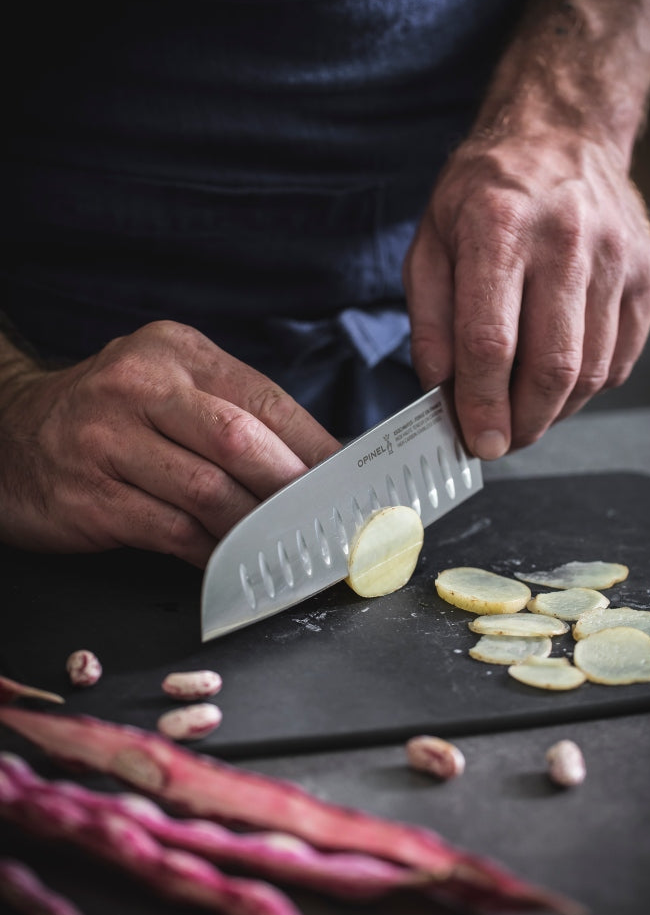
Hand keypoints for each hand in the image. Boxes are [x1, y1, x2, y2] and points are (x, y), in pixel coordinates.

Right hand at [0, 321, 339, 566]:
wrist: (8, 434)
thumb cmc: (109, 416)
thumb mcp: (166, 388)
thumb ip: (231, 414)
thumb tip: (314, 464)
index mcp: (175, 352)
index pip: (265, 399)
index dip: (316, 446)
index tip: (350, 483)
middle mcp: (139, 385)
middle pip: (241, 440)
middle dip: (295, 489)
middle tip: (330, 521)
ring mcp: (107, 440)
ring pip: (209, 491)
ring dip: (259, 528)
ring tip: (290, 546)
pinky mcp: (89, 496)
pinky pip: (171, 531)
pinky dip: (213, 552)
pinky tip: (236, 562)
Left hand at [403, 126, 649, 458]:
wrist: (559, 134)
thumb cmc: (486, 191)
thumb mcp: (430, 243)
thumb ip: (430, 321)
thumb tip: (442, 390)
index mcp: (499, 228)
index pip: (492, 342)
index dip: (482, 405)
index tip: (476, 440)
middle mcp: (565, 241)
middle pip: (552, 366)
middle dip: (523, 423)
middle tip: (500, 440)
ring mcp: (614, 258)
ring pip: (591, 371)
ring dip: (554, 412)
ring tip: (524, 412)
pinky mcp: (644, 275)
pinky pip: (621, 358)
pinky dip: (587, 388)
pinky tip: (559, 382)